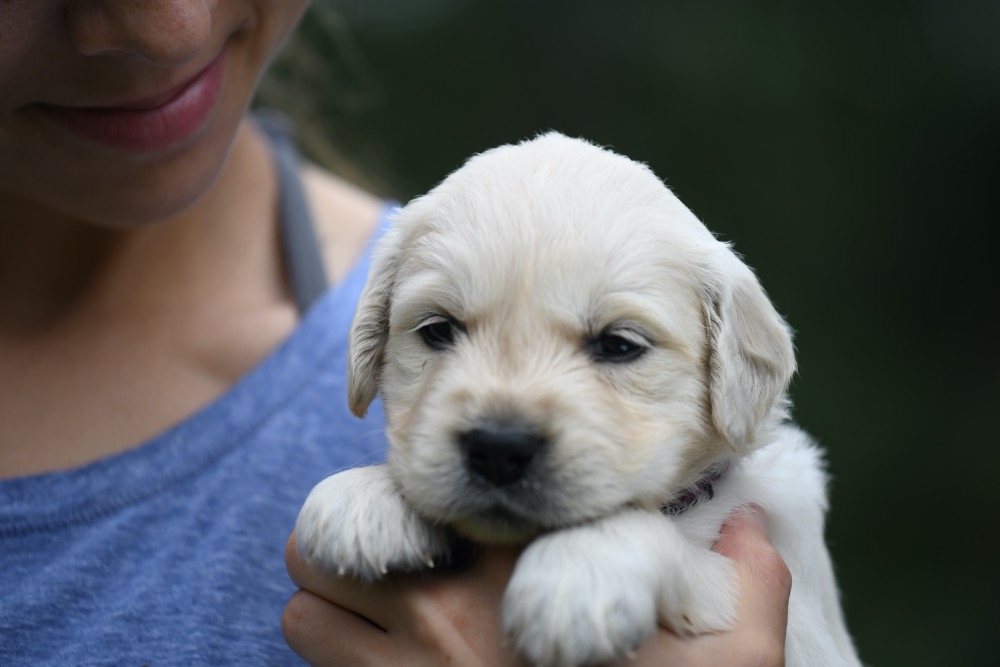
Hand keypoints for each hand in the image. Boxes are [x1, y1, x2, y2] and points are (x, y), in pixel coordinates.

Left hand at [282, 505, 790, 665]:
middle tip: (393, 571)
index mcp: (512, 575)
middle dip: (343, 556)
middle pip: (317, 551)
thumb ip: (747, 578)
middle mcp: (436, 621)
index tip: (425, 527)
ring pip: (303, 616)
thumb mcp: (731, 655)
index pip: (392, 497)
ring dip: (332, 616)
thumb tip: (755, 522)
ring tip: (384, 627)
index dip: (395, 507)